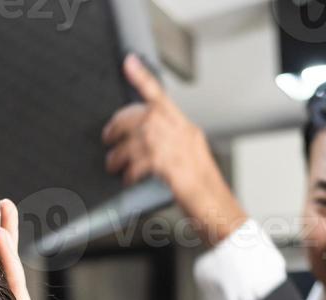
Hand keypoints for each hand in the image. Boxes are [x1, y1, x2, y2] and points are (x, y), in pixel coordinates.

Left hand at [101, 53, 248, 247]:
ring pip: (134, 142)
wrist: (217, 209)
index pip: (161, 96)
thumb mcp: (190, 157)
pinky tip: (128, 180)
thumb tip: (141, 139)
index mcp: (185, 128)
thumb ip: (170, 143)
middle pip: (140, 117)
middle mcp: (180, 133)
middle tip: (109, 139)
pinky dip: (128, 173)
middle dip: (118, 127)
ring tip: (114, 165)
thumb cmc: (203, 189)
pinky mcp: (169, 167)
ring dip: (118, 156)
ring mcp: (175, 149)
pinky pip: (138, 164)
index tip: (129, 63)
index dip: (143, 77)